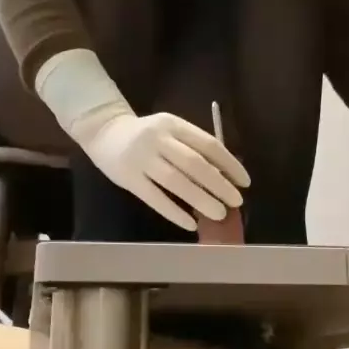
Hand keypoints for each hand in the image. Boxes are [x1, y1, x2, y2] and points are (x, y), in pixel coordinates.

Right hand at [73, 108, 249, 231]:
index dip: (229, 164)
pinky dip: (174, 212)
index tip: (244, 182)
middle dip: (219, 184)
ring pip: (176, 181)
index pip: (208, 144)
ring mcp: (142, 158)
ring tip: (219, 214)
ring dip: (200, 198)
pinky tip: (190, 223)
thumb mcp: (169, 130)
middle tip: (236, 202)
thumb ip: (192, 147)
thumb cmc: (146, 135)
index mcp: (173, 124)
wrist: (103, 131)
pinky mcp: (128, 178)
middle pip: (194, 163)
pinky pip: (154, 197)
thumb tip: (223, 176)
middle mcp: (158, 139)